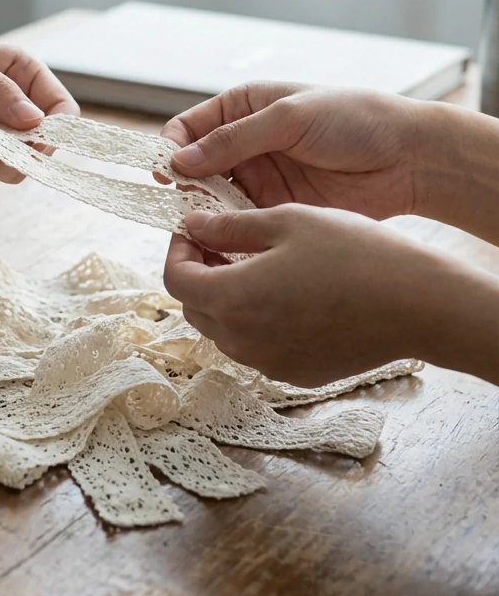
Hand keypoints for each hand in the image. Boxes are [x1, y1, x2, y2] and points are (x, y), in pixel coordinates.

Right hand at [160, 83, 421, 219]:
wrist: (407, 159)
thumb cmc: (353, 120)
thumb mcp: (289, 118)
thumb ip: (234, 139)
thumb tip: (180, 160)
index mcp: (241, 108)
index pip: (188, 127)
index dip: (172, 148)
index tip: (167, 172)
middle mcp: (242, 144)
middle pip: (193, 167)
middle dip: (183, 185)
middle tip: (181, 205)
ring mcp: (256, 178)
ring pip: (210, 198)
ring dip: (201, 211)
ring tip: (201, 227)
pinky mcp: (272, 209)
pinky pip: (237, 222)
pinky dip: (225, 231)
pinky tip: (224, 240)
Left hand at [163, 205, 444, 386]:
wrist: (420, 305)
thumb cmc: (354, 255)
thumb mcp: (286, 222)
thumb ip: (228, 226)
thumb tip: (191, 226)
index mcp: (232, 299)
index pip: (175, 279)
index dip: (177, 250)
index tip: (194, 229)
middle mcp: (242, 341)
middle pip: (194, 307)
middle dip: (198, 273)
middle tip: (220, 242)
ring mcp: (268, 362)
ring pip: (223, 330)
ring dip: (225, 297)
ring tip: (254, 264)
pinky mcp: (295, 373)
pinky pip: (255, 346)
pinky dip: (254, 320)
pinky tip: (284, 293)